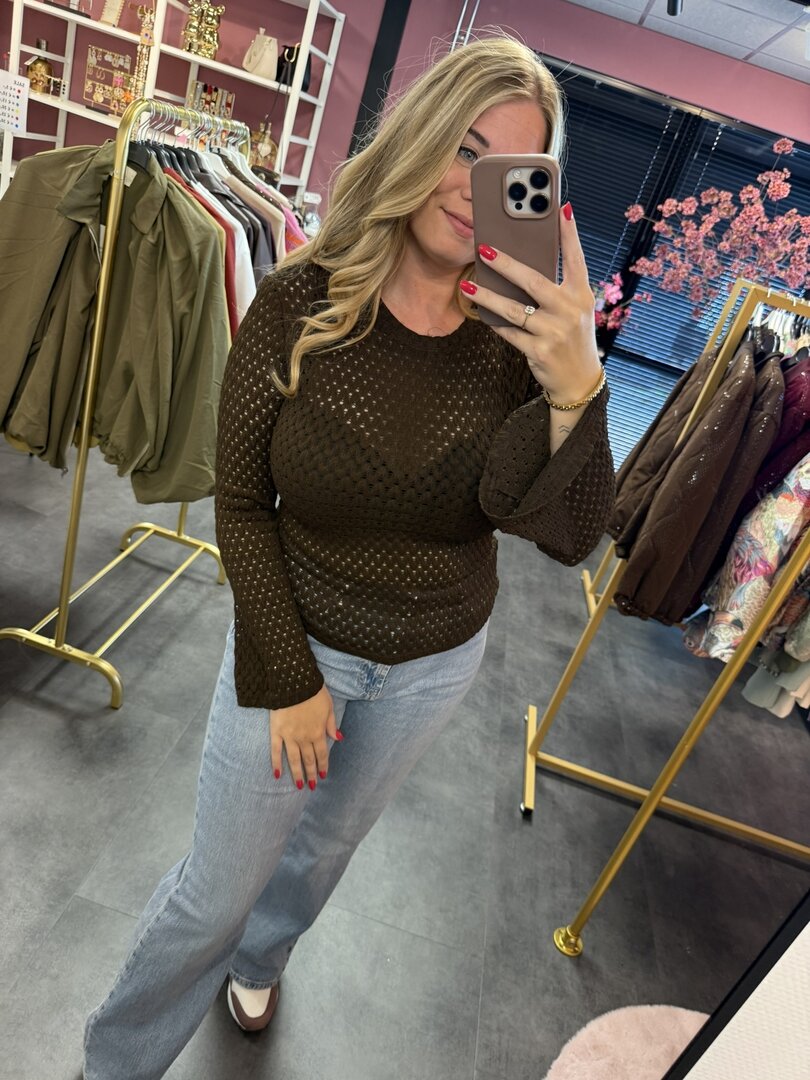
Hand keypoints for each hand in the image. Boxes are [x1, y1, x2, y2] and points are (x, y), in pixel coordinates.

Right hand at [270, 683, 338, 789]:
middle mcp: (304, 737)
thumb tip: (339, 738)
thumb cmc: (313, 692)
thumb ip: (332, 724)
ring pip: (293, 759)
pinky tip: (277, 774)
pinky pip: (275, 750)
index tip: (323, 776)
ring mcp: (289, 736)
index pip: (322, 754)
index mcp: (318, 732)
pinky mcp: (276, 731)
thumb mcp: (328, 706)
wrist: (293, 682)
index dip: (323, 766)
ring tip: (299, 785)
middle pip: (308, 759)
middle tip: (311, 786)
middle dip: (311, 773)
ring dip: (297, 773)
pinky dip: (276, 763)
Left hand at [463, 203, 601, 403]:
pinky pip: (509, 332)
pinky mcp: (540, 351)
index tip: (560, 207)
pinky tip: (480, 313)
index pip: (575, 257)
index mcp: (581, 294)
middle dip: (506, 264)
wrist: (579, 380)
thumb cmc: (572, 338)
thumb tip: (524, 264)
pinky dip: (494, 323)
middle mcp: (570, 310)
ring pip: (514, 309)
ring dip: (488, 296)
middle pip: (533, 280)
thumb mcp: (574, 311)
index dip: (568, 233)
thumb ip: (557, 289)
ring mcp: (555, 332)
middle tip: (484, 249)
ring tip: (468, 285)